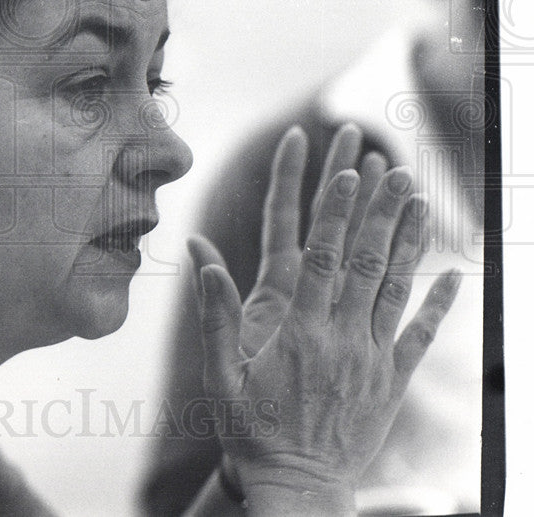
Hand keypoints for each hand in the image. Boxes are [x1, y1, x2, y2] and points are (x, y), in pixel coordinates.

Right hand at [189, 128, 460, 514]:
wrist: (299, 490)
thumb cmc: (251, 434)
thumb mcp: (221, 376)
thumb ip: (214, 316)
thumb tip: (203, 259)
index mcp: (300, 332)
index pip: (323, 259)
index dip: (337, 214)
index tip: (349, 175)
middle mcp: (343, 339)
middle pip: (368, 263)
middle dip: (382, 213)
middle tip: (398, 171)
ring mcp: (373, 360)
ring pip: (397, 290)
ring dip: (411, 243)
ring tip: (423, 202)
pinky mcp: (392, 382)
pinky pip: (421, 336)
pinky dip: (439, 304)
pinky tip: (454, 275)